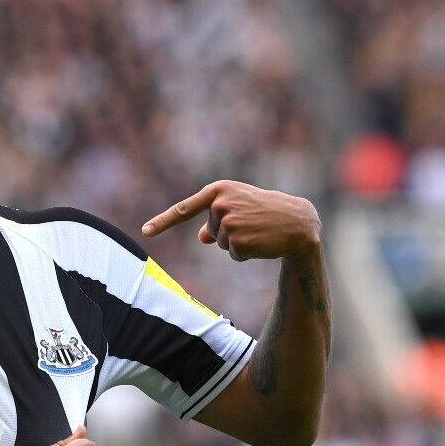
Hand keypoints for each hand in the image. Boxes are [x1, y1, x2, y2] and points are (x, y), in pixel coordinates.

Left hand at [141, 180, 321, 260]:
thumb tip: (202, 237)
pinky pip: (233, 254)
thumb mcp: (241, 208)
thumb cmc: (268, 211)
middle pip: (210, 231)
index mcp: (218, 190)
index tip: (145, 232)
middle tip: (253, 222)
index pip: (184, 209)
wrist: (298, 222)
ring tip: (258, 231)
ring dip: (238, 243)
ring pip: (220, 244)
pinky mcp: (237, 241)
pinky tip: (261, 242)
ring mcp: (228, 223)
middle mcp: (220, 204)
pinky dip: (246, 254)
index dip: (163, 222)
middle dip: (228, 233)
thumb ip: (218, 219)